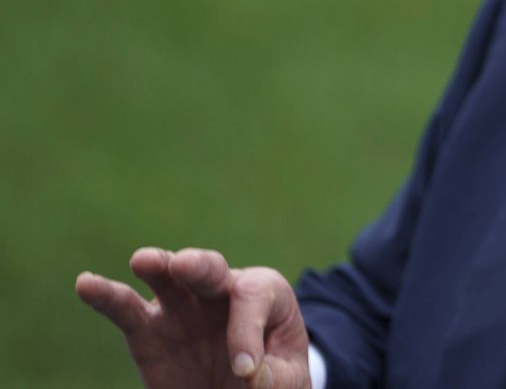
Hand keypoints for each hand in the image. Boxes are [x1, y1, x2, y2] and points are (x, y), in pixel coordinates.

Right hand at [76, 247, 311, 388]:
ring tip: (145, 261)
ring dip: (156, 266)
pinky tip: (86, 283)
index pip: (253, 299)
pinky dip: (105, 296)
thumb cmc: (273, 378)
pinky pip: (125, 309)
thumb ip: (273, 375)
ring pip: (167, 278)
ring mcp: (182, 305)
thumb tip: (250, 373)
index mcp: (264, 293)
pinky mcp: (148, 329)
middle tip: (185, 265)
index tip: (246, 370)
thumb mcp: (287, 380)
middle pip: (211, 270)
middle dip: (199, 266)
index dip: (246, 333)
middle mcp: (221, 289)